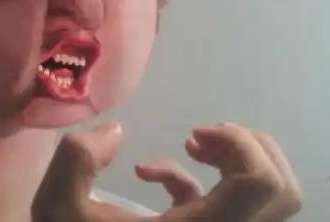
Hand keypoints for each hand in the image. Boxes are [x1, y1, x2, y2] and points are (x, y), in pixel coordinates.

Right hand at [31, 122, 301, 221]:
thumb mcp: (59, 207)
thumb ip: (77, 160)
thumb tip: (114, 133)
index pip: (261, 184)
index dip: (240, 145)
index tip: (193, 134)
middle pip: (281, 190)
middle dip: (246, 147)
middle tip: (201, 135)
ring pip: (268, 199)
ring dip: (234, 159)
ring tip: (192, 143)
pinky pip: (227, 205)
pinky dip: (199, 180)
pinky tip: (150, 173)